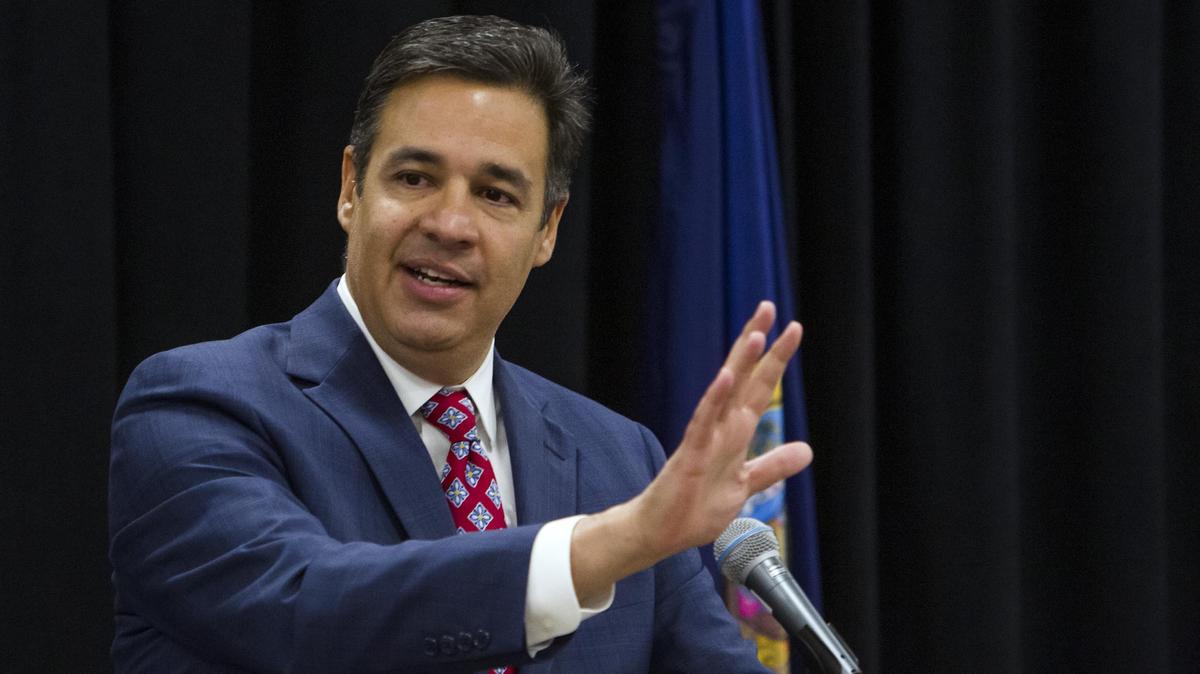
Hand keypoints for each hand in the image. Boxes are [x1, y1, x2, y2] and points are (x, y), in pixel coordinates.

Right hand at [631, 300, 811, 555]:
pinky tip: (723, 377)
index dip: (776, 359)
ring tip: (754, 334)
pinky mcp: (690, 454)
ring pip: (724, 392)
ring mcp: (705, 438)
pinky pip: (702, 422)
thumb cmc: (697, 507)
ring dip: (738, 363)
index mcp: (735, 432)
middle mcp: (721, 427)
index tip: (792, 328)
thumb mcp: (746, 484)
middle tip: (768, 306)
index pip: (759, 387)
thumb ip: (773, 465)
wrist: (661, 532)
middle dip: (757, 343)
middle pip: (743, 377)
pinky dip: (713, 399)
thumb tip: (806, 450)